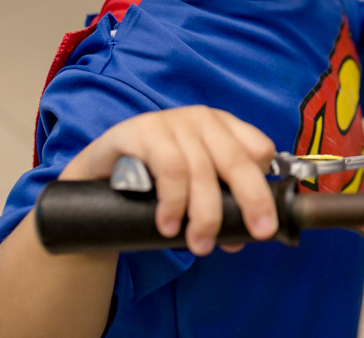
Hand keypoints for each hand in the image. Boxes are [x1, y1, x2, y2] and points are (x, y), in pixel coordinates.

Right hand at [59, 106, 276, 255]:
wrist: (99, 172)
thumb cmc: (155, 178)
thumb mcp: (194, 185)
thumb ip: (218, 204)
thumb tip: (240, 239)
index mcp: (223, 127)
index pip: (259, 149)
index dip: (264, 184)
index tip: (265, 220)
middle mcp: (202, 119)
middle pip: (237, 160)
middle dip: (252, 200)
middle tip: (256, 233)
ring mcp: (173, 122)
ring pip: (201, 170)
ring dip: (205, 213)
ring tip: (200, 244)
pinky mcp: (143, 131)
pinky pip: (169, 168)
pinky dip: (173, 202)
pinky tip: (169, 224)